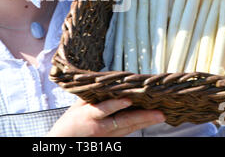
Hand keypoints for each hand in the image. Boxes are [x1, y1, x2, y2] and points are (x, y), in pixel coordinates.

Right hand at [46, 98, 164, 136]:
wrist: (64, 143)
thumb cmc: (69, 123)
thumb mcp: (77, 106)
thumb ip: (92, 95)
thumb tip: (107, 81)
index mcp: (89, 115)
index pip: (104, 110)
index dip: (116, 105)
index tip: (128, 99)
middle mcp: (100, 127)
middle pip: (123, 122)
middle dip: (142, 117)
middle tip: (159, 113)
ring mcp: (107, 136)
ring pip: (129, 128)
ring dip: (145, 122)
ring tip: (160, 116)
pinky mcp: (112, 140)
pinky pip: (127, 131)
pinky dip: (138, 125)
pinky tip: (149, 119)